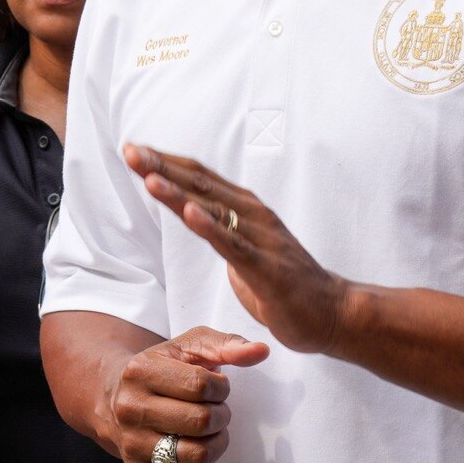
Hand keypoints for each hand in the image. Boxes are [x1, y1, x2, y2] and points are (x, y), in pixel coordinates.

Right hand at [106, 324, 267, 462]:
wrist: (116, 397)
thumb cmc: (163, 368)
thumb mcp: (189, 346)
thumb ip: (227, 344)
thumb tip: (261, 351)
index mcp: (141, 371)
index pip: (201, 385)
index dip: (221, 388)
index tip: (217, 387)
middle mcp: (130, 408)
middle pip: (201, 422)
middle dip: (221, 415)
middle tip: (217, 410)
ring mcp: (132, 443)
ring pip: (196, 455)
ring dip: (217, 443)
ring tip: (211, 430)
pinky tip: (200, 449)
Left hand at [125, 145, 354, 353]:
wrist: (334, 313)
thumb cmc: (288, 286)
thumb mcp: (246, 254)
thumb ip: (226, 235)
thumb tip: (204, 223)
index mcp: (246, 210)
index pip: (200, 177)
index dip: (166, 163)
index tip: (134, 150)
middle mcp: (253, 216)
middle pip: (201, 185)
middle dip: (162, 168)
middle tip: (129, 151)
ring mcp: (262, 240)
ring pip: (214, 210)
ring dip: (179, 192)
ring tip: (148, 176)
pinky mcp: (267, 268)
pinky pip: (234, 246)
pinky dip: (210, 227)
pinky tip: (190, 212)